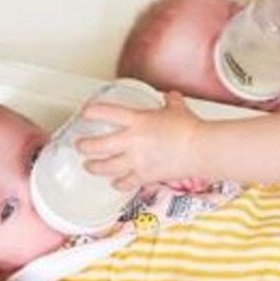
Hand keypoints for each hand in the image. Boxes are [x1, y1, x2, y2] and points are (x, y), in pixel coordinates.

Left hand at [77, 91, 201, 190]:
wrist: (200, 149)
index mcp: (137, 120)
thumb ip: (170, 101)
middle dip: (84, 146)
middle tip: (79, 145)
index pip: (106, 113)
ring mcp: (135, 161)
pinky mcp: (144, 176)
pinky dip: (118, 184)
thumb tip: (170, 97)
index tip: (85, 113)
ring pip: (104, 167)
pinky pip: (124, 183)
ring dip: (94, 167)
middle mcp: (131, 141)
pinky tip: (116, 183)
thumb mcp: (178, 108)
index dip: (91, 112)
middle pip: (96, 146)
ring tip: (89, 166)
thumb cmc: (190, 129)